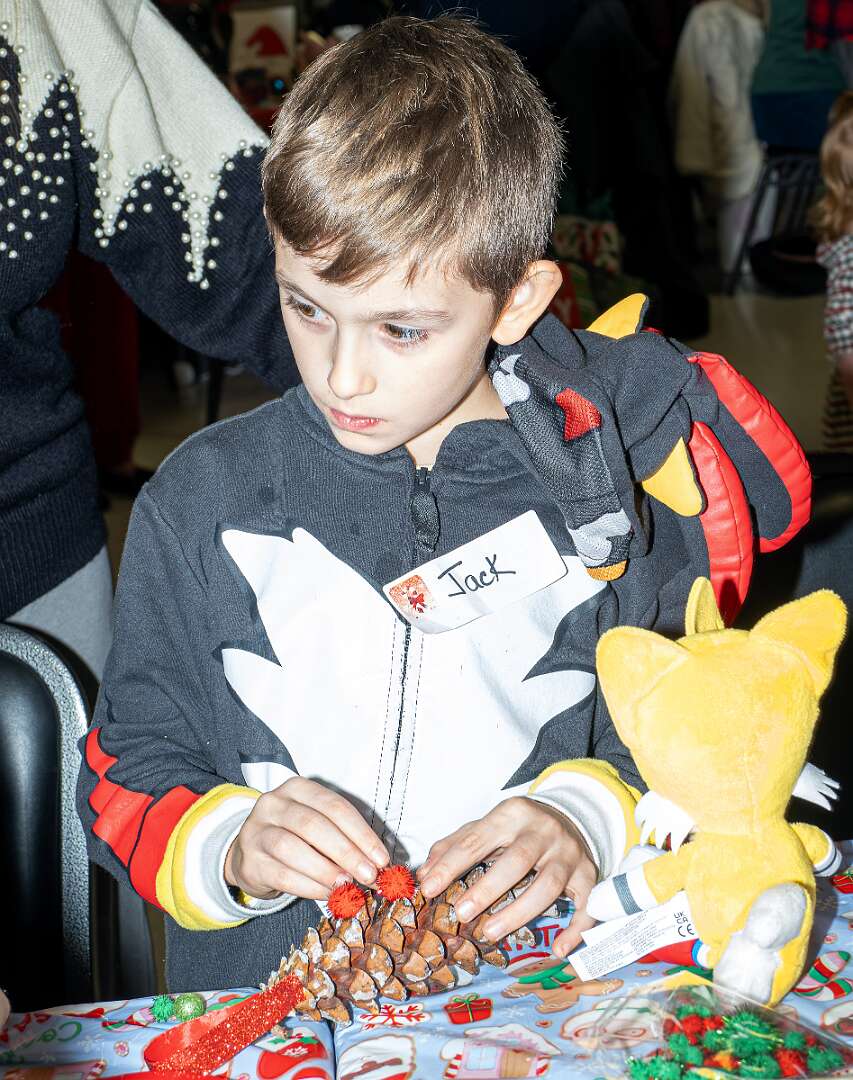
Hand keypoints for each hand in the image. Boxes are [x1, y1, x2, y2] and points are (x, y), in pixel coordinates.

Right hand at [224, 777, 389, 900]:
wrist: (249, 854)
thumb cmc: (295, 837)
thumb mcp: (318, 827)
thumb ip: (345, 839)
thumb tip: (377, 864)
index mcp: (297, 788)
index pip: (334, 806)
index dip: (361, 833)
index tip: (381, 858)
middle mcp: (274, 803)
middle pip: (314, 825)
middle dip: (346, 852)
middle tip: (369, 875)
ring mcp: (257, 831)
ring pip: (293, 848)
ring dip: (326, 870)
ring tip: (347, 885)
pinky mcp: (249, 862)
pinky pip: (282, 875)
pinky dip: (309, 886)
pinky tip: (328, 893)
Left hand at [416, 797, 596, 950]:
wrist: (571, 816)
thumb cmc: (519, 828)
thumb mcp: (487, 826)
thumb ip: (455, 846)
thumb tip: (424, 873)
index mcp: (512, 813)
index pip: (477, 839)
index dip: (452, 864)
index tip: (429, 887)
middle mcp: (544, 830)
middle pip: (518, 859)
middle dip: (488, 888)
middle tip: (462, 913)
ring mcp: (569, 852)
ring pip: (549, 884)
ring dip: (520, 911)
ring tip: (491, 933)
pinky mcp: (589, 874)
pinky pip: (587, 904)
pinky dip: (576, 929)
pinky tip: (558, 949)